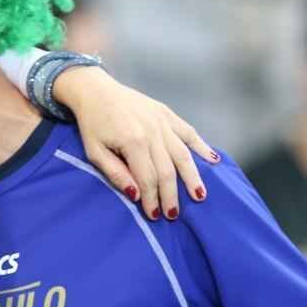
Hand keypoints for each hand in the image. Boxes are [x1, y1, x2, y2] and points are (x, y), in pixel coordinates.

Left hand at [52, 68, 218, 220]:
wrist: (96, 90)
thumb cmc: (93, 124)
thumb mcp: (94, 152)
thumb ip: (115, 173)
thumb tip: (136, 195)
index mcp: (133, 141)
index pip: (148, 178)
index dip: (152, 199)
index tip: (155, 215)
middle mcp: (152, 131)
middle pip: (168, 170)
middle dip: (171, 195)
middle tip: (173, 214)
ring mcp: (162, 121)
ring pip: (183, 154)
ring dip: (192, 177)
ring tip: (199, 195)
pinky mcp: (167, 114)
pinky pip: (188, 132)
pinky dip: (202, 146)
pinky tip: (213, 160)